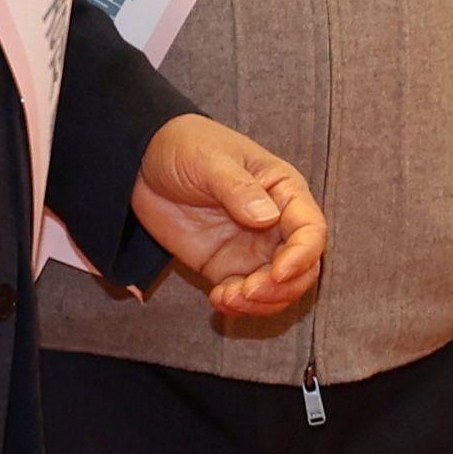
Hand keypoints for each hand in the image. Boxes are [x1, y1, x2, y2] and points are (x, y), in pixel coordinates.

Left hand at [131, 115, 324, 323]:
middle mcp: (277, 225)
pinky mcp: (228, 267)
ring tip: (228, 298)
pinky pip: (246, 295)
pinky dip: (239, 306)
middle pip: (303, 268)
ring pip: (279, 289)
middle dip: (281, 288)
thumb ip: (238, 188)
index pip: (311, 231)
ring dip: (262, 303)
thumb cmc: (185, 146)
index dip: (302, 256)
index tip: (277, 272)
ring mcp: (253, 249)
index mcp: (284, 192)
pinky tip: (219, 300)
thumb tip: (266, 219)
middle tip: (247, 292)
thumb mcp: (210, 160)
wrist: (141, 162)